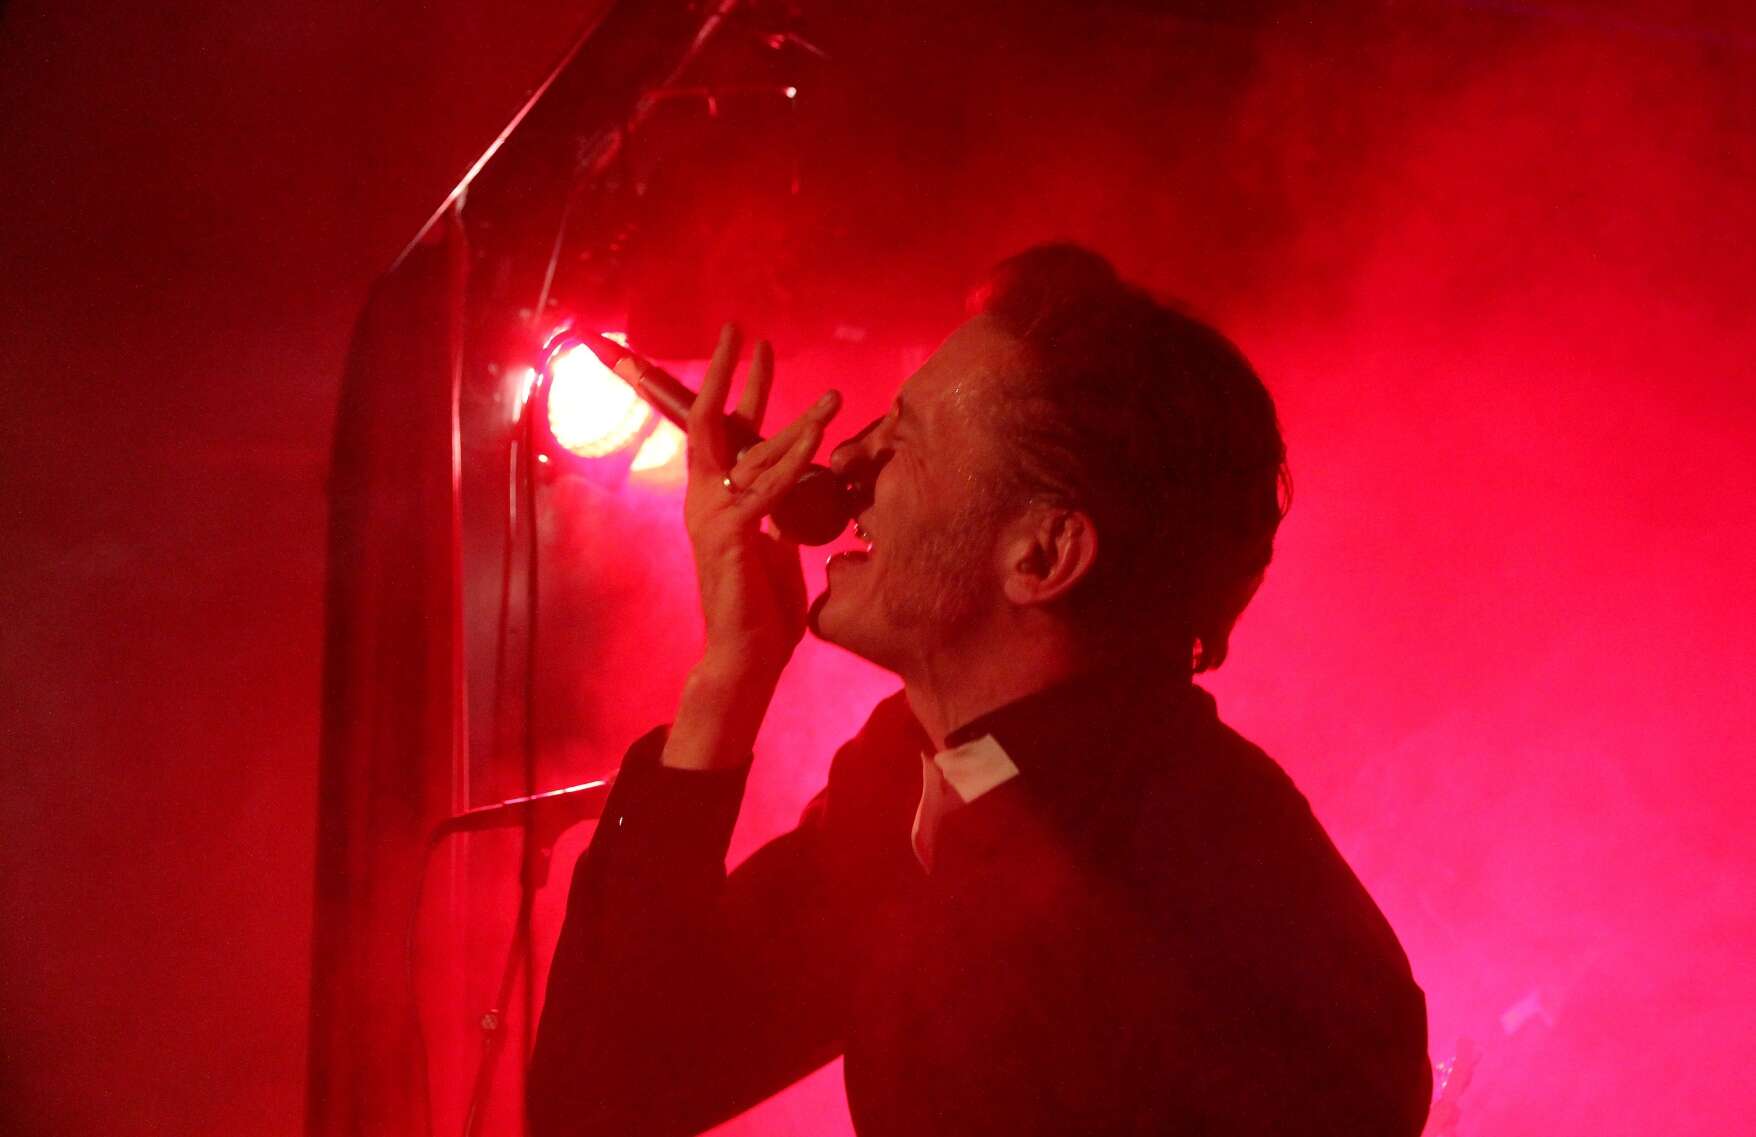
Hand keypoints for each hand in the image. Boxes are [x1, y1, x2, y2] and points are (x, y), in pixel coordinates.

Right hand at [681, 323, 840, 685]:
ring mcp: (712, 513)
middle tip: (746, 331)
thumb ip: (777, 509)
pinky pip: (768, 487)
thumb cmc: (762, 605)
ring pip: (753, 450)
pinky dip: (795, 460)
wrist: (746, 654)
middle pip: (712, 421)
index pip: (722, 430)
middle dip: (729, 373)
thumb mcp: (774, 542)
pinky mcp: (730, 533)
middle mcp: (703, 498)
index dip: (738, 387)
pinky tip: (819, 436)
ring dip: (798, 422)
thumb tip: (797, 484)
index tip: (755, 349)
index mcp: (715, 498)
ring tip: (834, 397)